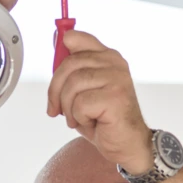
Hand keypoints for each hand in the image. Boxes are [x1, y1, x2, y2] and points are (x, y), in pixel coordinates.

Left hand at [47, 30, 154, 173]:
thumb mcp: (84, 90)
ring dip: (69, 108)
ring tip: (79, 118)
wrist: (127, 144)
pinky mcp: (115, 96)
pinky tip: (92, 122)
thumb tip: (59, 43)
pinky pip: (80, 104)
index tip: (59, 54)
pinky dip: (79, 118)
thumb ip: (74, 69)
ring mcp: (117, 79)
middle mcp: (114, 64)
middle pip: (69, 65)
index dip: (63, 45)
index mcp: (107, 58)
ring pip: (72, 86)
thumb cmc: (105, 119)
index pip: (78, 38)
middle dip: (55, 91)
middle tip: (57, 109)